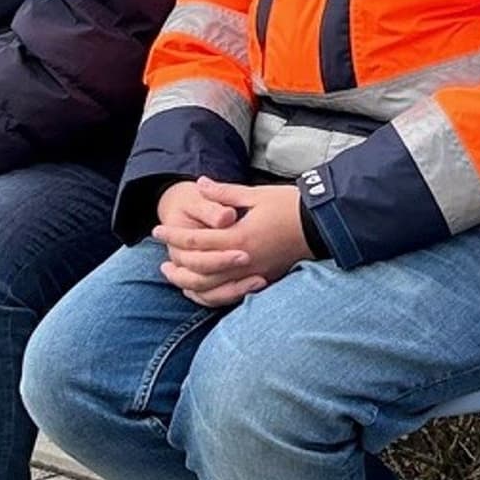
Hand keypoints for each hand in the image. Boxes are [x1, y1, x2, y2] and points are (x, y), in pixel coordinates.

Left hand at [159, 177, 309, 309]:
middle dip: (177, 263)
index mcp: (239, 237)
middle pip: (198, 270)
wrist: (322, 225)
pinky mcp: (263, 279)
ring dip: (188, 283)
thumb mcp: (255, 194)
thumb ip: (224, 193)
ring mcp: (253, 273)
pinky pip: (229, 295)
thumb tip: (199, 184)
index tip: (157, 230)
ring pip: (211, 288)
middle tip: (162, 256)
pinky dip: (210, 295)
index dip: (174, 235)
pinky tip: (200, 288)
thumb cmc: (289, 205)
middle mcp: (243, 261)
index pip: (196, 240)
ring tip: (175, 275)